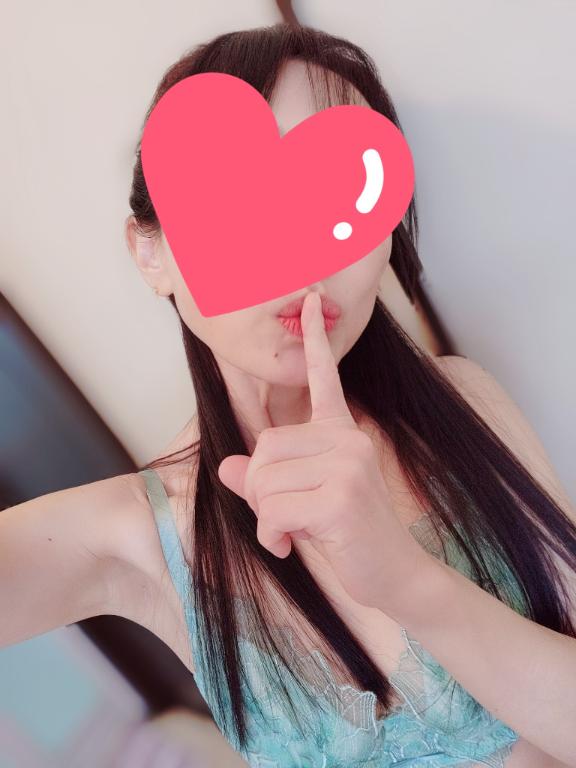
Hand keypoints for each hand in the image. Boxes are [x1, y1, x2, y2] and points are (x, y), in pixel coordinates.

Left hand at [217, 291, 432, 610]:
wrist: (393, 573)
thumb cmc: (347, 534)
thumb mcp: (300, 500)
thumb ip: (265, 478)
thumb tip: (225, 465)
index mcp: (341, 432)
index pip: (324, 378)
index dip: (314, 340)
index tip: (311, 300)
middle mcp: (347, 439)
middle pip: (264, 449)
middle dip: (258, 491)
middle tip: (281, 515)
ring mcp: (347, 465)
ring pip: (263, 481)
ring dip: (265, 517)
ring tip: (292, 531)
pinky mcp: (341, 497)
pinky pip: (274, 510)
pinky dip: (272, 535)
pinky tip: (292, 545)